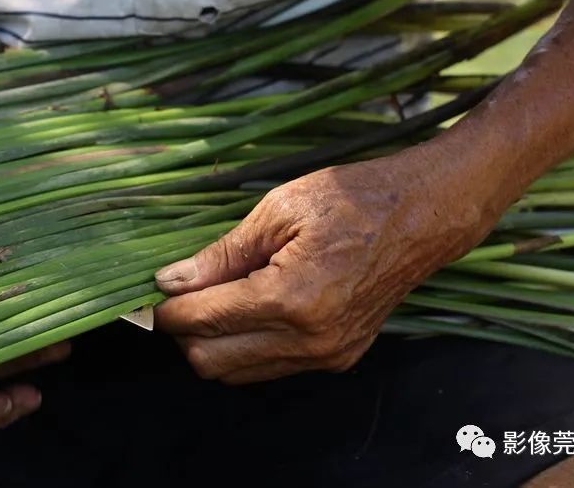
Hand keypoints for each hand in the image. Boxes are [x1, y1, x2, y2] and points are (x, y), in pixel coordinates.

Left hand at [154, 150, 491, 383]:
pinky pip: (269, 367)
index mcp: (292, 298)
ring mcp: (327, 355)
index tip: (152, 292)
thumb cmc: (352, 200)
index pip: (203, 321)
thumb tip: (173, 281)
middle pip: (212, 361)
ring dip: (213, 342)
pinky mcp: (337, 358)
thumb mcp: (279, 209)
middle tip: (181, 293)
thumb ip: (222, 253)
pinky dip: (245, 345)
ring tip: (214, 297)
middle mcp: (310, 339)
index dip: (167, 310)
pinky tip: (248, 307)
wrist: (421, 216)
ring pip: (237, 373)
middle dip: (184, 331)